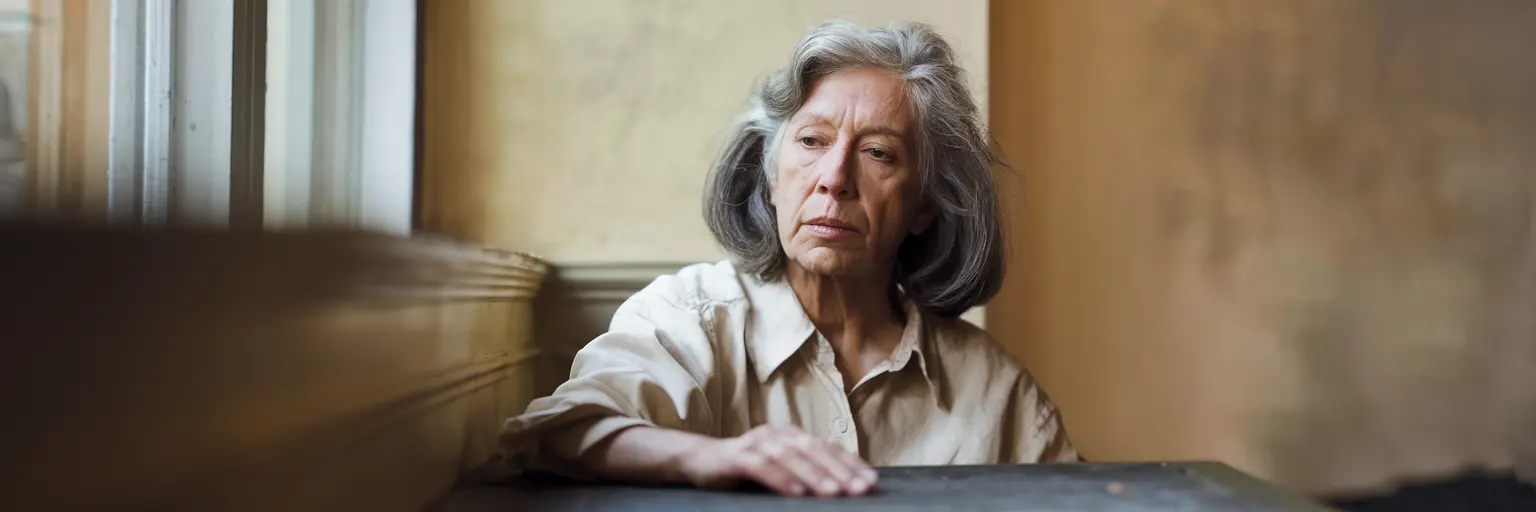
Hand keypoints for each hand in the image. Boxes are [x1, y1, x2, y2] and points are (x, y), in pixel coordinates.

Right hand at [678, 425, 877, 496]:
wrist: (700, 460)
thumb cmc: (746, 469)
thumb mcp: (779, 469)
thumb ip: (805, 472)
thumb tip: (842, 487)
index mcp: (791, 436)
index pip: (827, 448)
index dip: (851, 463)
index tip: (871, 481)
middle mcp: (777, 434)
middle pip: (813, 450)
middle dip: (839, 470)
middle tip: (859, 488)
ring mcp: (756, 442)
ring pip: (790, 456)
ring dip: (814, 474)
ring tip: (833, 492)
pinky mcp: (736, 456)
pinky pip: (761, 465)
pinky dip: (780, 478)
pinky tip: (795, 492)